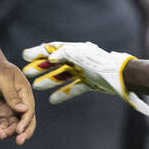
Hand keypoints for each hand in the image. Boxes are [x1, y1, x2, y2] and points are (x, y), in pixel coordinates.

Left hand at [0, 56, 35, 144]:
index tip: (19, 130)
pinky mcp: (1, 113)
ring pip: (15, 126)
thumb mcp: (3, 80)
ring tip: (1, 135)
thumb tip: (24, 110)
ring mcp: (11, 109)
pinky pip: (5, 125)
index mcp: (25, 93)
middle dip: (24, 132)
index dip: (26, 122)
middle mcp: (21, 103)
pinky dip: (3, 130)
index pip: (29, 111)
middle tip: (19, 142)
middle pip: (27, 122)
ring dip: (10, 133)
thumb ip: (12, 95)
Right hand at [21, 40, 148, 116]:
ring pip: (63, 76)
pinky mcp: (89, 83)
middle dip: (41, 67)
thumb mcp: (80, 57)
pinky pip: (74, 88)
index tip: (25, 56)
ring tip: (37, 87)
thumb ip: (64, 54)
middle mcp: (78, 59)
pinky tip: (53, 100)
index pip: (53, 48)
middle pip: (56, 63)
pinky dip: (64, 93)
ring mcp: (83, 71)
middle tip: (28, 72)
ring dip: (50, 81)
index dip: (39, 51)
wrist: (122, 78)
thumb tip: (50, 57)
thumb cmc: (101, 65)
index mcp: (75, 49)